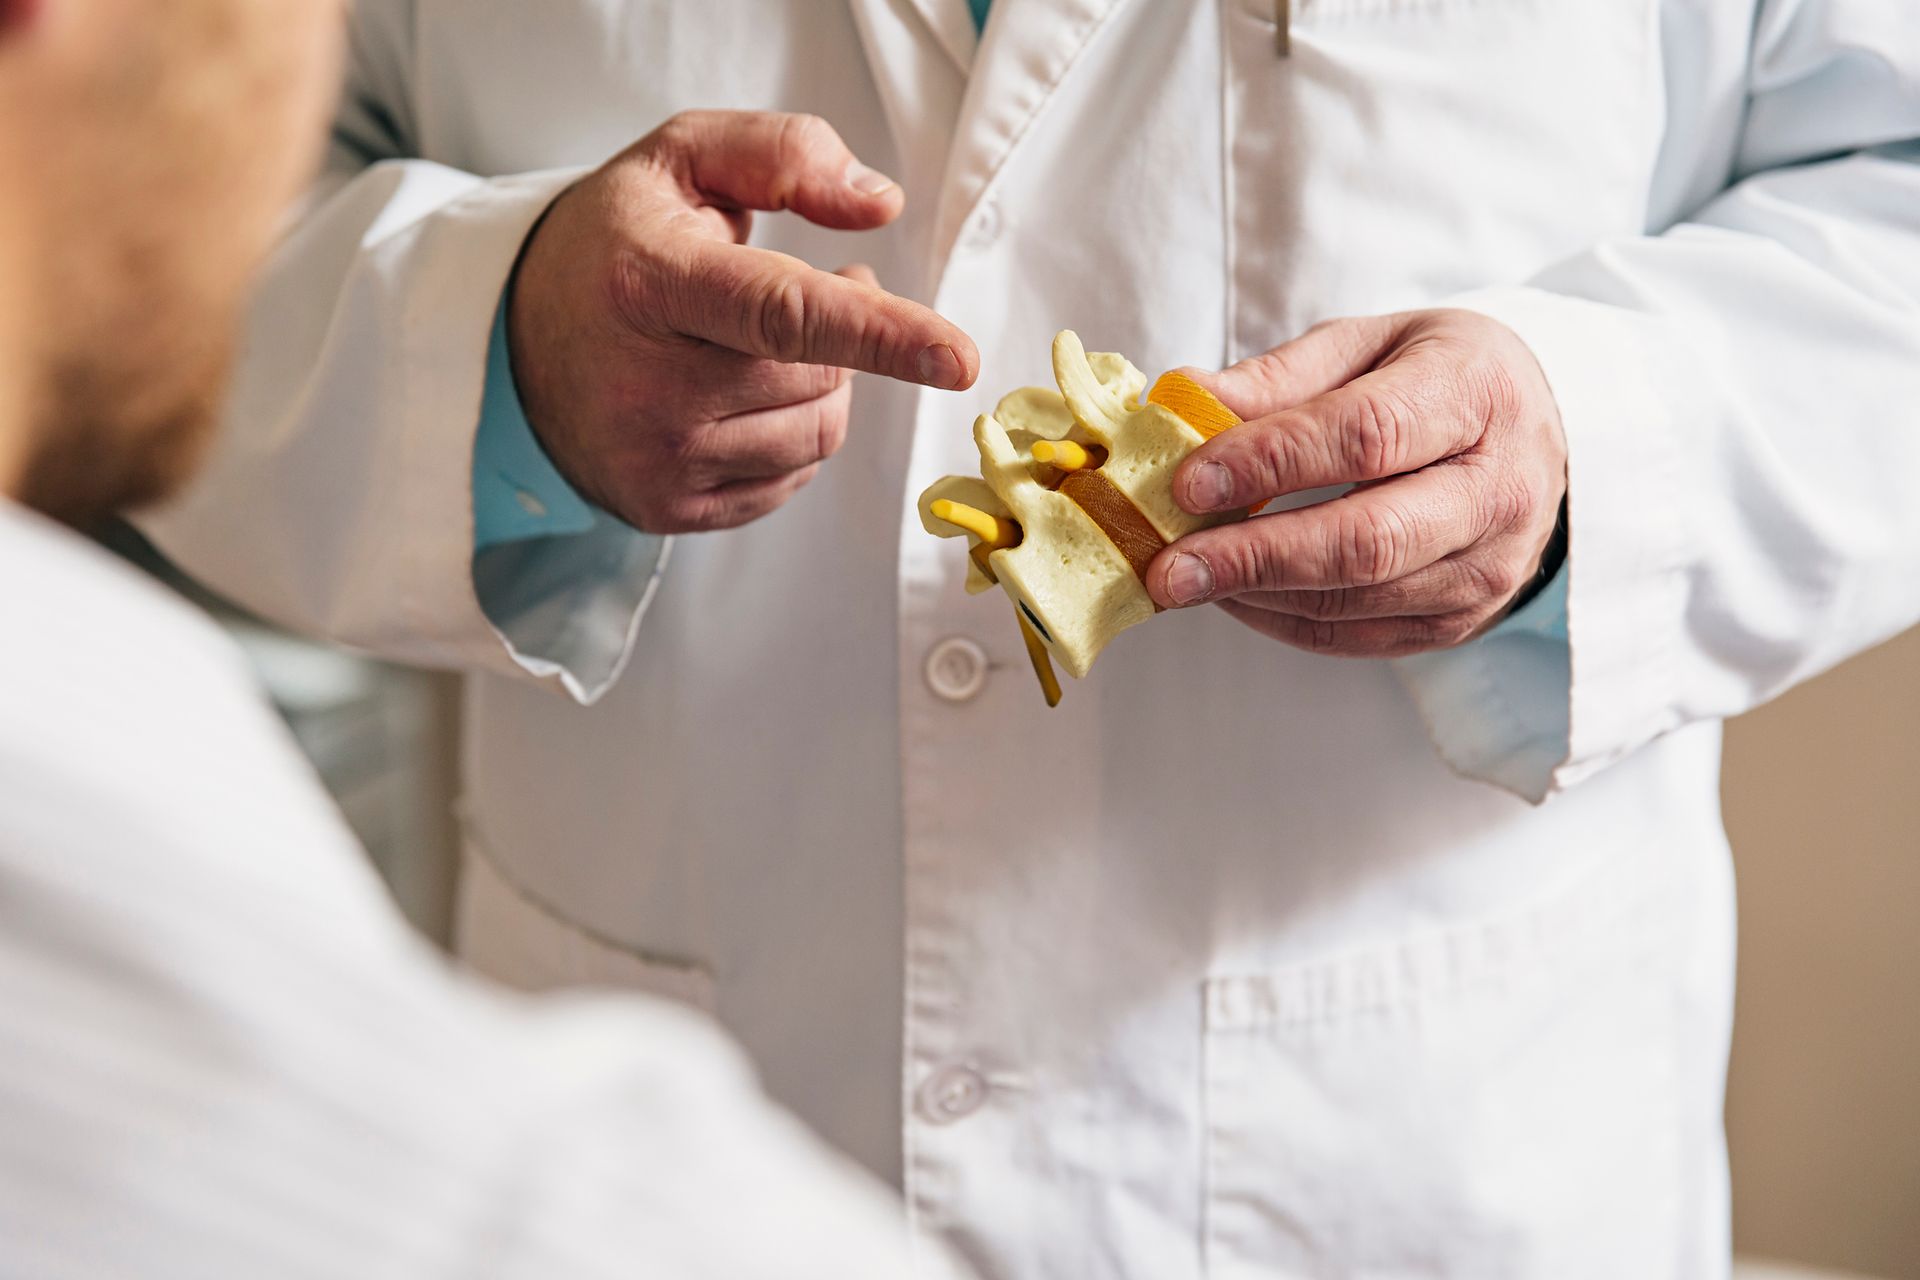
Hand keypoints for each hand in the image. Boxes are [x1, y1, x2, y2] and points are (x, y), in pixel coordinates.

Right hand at [508, 110, 978, 532]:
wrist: (514, 339)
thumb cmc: (618, 241)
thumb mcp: (683, 158)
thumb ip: (783, 154)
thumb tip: (879, 204)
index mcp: (651, 284)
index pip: (782, 315)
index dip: (878, 335)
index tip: (956, 358)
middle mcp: (647, 387)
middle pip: (819, 377)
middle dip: (848, 334)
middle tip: (820, 290)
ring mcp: (655, 461)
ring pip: (817, 434)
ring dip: (827, 386)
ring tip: (779, 342)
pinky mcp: (667, 510)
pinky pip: (790, 479)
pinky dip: (794, 435)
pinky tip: (748, 396)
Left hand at [1144, 309, 1567, 656]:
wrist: (1541, 437)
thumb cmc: (1437, 379)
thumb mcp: (1370, 344)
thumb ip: (1278, 377)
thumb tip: (1181, 399)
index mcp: (1475, 395)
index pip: (1367, 436)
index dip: (1271, 461)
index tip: (1190, 480)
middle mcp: (1497, 491)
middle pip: (1367, 539)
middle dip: (1254, 556)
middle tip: (1168, 566)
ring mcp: (1487, 568)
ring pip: (1356, 600)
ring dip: (1256, 594)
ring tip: (1185, 576)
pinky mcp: (1461, 622)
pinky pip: (1356, 638)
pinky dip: (1280, 621)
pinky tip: (1233, 594)